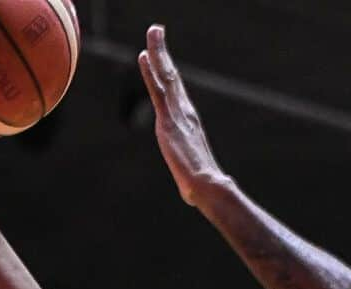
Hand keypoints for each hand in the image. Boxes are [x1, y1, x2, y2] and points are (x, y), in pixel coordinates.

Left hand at [138, 25, 225, 206]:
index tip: (162, 58)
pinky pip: (157, 91)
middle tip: (157, 30)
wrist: (207, 185)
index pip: (176, 92)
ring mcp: (177, 115)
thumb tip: (193, 195)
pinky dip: (150, 72)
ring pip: (166, 77)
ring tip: (153, 31)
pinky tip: (143, 56)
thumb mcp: (194, 174)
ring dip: (159, 52)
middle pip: (172, 77)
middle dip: (163, 53)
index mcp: (189, 122)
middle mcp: (185, 112)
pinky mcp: (168, 121)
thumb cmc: (203, 186)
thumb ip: (190, 174)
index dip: (169, 73)